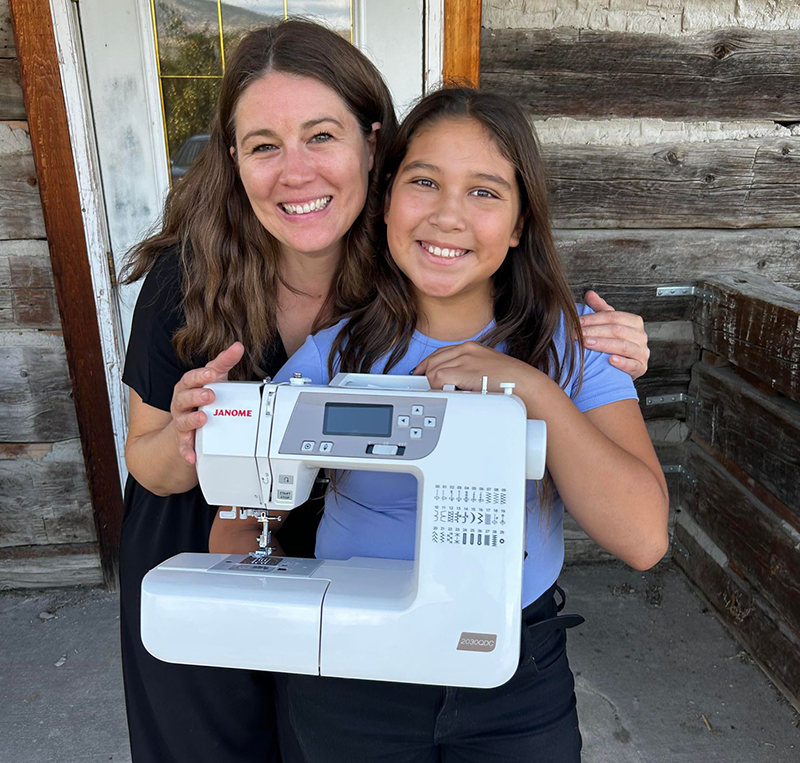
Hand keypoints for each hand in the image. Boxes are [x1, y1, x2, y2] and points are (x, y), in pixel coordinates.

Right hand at [170, 342, 244, 463]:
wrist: (189, 420)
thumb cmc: (202, 395)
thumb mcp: (215, 378)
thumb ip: (225, 362)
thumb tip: (238, 346)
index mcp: (188, 386)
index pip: (191, 378)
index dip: (200, 376)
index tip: (211, 374)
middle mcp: (182, 402)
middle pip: (184, 398)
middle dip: (196, 396)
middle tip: (209, 395)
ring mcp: (182, 420)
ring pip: (183, 420)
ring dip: (192, 420)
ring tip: (202, 419)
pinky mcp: (185, 438)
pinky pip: (184, 445)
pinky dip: (187, 450)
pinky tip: (192, 455)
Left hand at [413, 341, 536, 392]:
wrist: (526, 386)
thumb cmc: (511, 383)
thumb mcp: (487, 370)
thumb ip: (470, 371)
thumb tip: (455, 382)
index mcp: (472, 347)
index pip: (440, 353)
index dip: (428, 365)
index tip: (421, 374)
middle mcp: (467, 350)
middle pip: (433, 361)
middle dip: (428, 377)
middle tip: (431, 390)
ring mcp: (465, 359)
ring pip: (433, 370)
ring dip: (436, 385)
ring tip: (448, 395)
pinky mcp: (465, 371)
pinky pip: (439, 379)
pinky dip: (440, 389)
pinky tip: (450, 396)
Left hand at [580, 291, 648, 380]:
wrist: (623, 366)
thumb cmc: (615, 342)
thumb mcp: (608, 324)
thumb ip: (600, 309)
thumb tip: (590, 294)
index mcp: (634, 322)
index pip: (613, 316)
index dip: (594, 318)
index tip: (577, 322)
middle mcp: (641, 336)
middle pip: (617, 330)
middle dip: (595, 331)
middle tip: (577, 334)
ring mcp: (642, 352)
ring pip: (623, 346)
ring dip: (603, 344)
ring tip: (587, 344)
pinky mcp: (641, 368)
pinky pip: (633, 364)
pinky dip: (622, 362)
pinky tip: (610, 360)